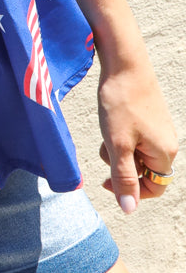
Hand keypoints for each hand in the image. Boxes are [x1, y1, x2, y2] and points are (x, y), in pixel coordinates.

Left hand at [96, 54, 177, 213]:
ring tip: (108, 130)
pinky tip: (111, 120)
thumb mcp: (118, 144)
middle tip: (107, 147)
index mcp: (165, 153)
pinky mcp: (149, 117)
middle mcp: (167, 142)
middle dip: (121, 165)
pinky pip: (134, 137)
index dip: (131, 191)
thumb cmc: (121, 103)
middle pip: (143, 171)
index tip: (105, 182)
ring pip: (135, 153)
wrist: (124, 63)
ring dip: (117, 149)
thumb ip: (124, 177)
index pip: (153, 188)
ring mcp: (159, 129)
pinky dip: (119, 135)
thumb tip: (129, 209)